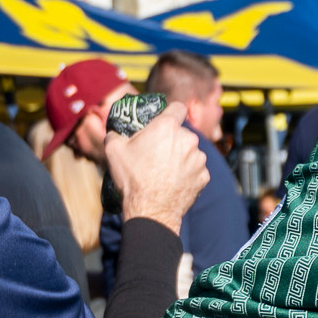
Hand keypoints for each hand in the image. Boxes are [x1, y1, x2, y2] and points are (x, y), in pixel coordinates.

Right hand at [103, 101, 209, 228]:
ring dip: (181, 157)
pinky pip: (196, 170)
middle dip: (171, 140)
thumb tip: (114, 132)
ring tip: (165, 171)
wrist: (151, 210)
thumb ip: (115, 134)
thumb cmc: (133, 178)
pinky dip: (188, 174)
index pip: (177, 107)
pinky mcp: (204, 176)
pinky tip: (174, 182)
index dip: (171, 112)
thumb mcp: (114, 150)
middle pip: (182, 133)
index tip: (165, 121)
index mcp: (167, 127)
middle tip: (157, 153)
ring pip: (190, 152)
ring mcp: (199, 158)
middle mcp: (188, 139)